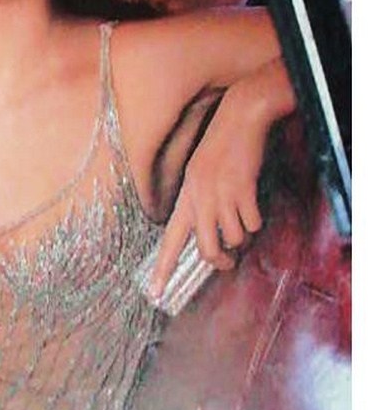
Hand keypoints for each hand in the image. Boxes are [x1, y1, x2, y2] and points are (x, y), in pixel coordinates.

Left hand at [148, 58, 294, 297]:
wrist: (240, 117)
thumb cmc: (222, 146)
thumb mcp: (200, 174)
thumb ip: (200, 203)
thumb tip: (212, 237)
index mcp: (186, 195)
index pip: (170, 238)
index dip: (162, 267)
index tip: (155, 292)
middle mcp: (199, 197)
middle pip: (206, 249)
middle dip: (220, 261)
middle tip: (228, 261)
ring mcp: (220, 193)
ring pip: (233, 238)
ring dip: (242, 235)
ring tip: (243, 217)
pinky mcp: (242, 188)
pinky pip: (251, 222)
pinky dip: (255, 220)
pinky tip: (253, 203)